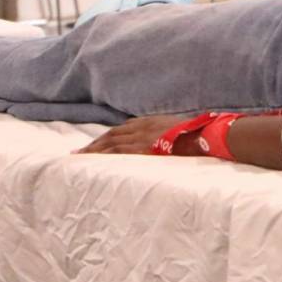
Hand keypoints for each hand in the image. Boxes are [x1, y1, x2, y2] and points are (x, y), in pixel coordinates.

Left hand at [78, 114, 197, 155]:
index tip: (98, 143)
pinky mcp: (140, 148)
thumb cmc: (197, 135)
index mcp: (151, 122)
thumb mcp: (180, 130)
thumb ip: (168, 134)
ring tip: (78, 157)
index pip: (124, 129)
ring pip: (110, 142)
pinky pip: (115, 151)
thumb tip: (168, 143)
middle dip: (95, 143)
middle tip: (78, 152)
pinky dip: (101, 154)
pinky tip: (90, 160)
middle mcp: (142, 127)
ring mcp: (141, 137)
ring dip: (93, 149)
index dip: (109, 137)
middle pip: (113, 135)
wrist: (204, 136)